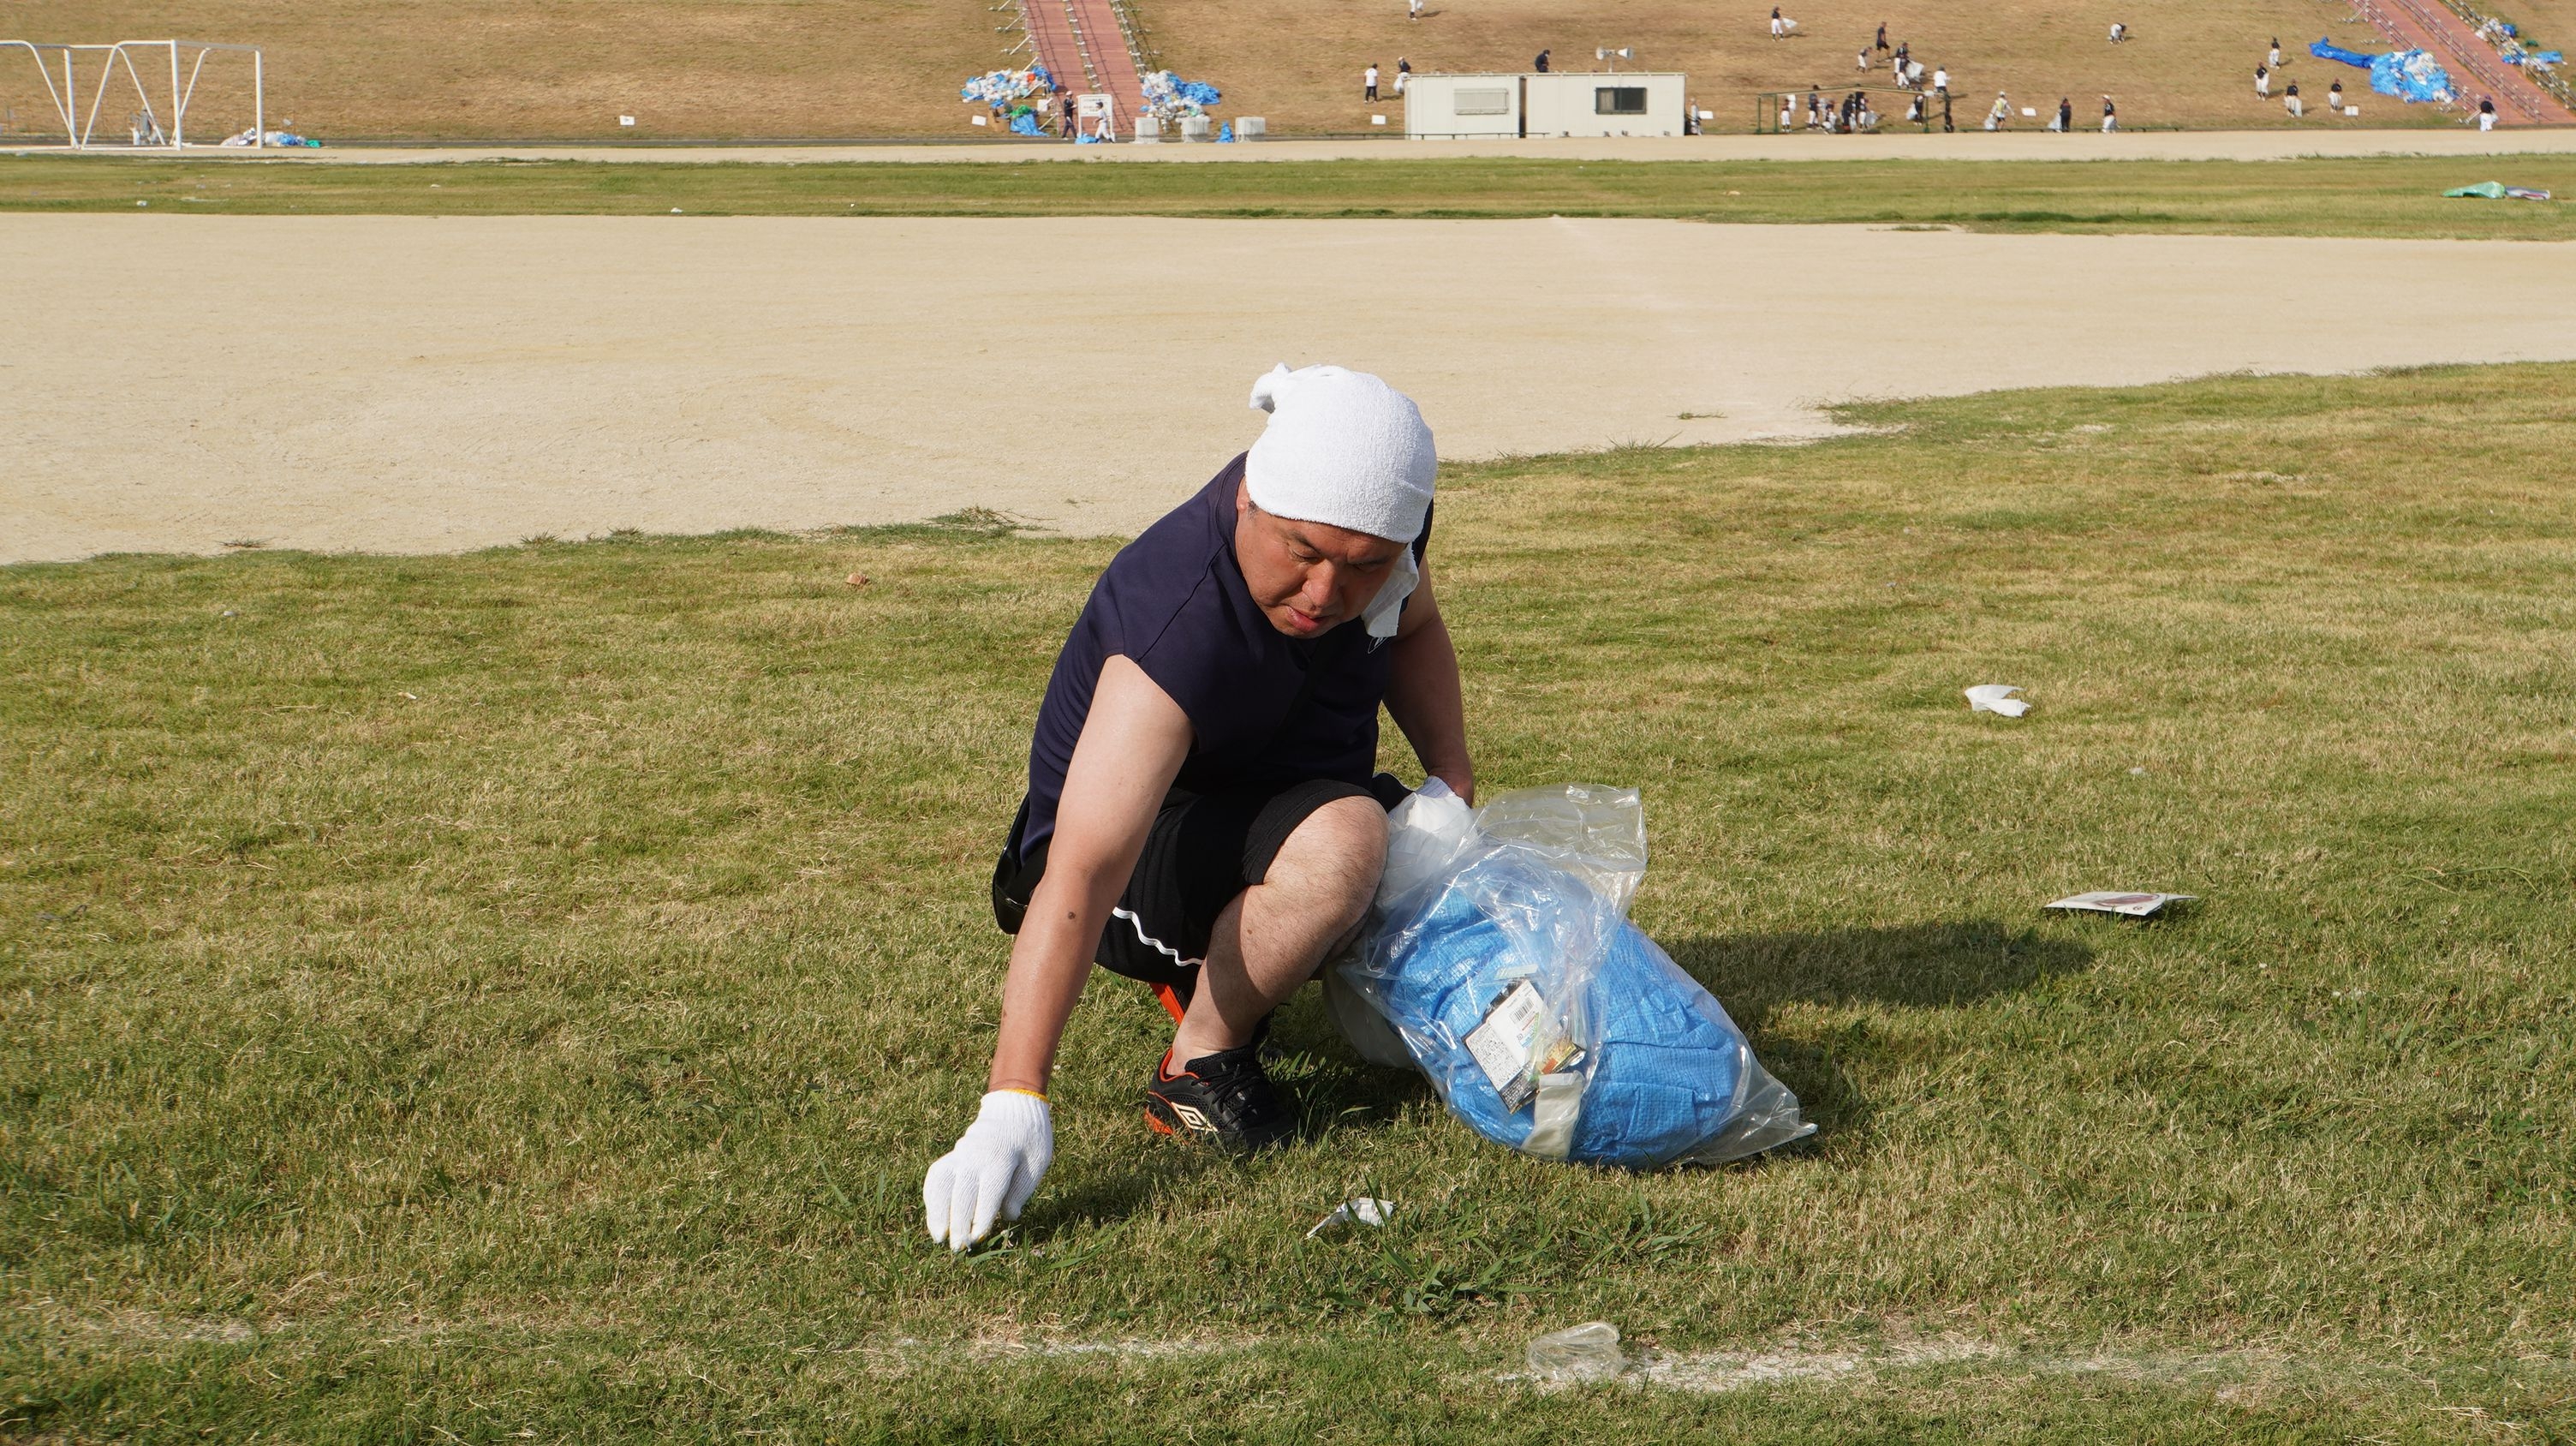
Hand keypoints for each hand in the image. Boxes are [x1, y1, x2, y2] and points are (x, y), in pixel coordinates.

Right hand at [922, 1090, 1053, 1250]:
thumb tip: (1009, 1215)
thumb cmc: (1030, 1140)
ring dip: (937, 1212)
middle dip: (958, 1223)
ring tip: (938, 1237)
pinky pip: (935, 1176)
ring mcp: (960, 1154)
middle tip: (958, 1248)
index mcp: (1002, 1157)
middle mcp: (975, 1156)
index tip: (976, 1239)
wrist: (1013, 1109)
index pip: (988, 1192)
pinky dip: (931, 1198)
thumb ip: (1022, 1189)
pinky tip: (934, 1218)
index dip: (981, 1218)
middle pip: (962, 1193)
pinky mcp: (951, 1155)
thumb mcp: (1037, 1162)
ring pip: (941, 1183)